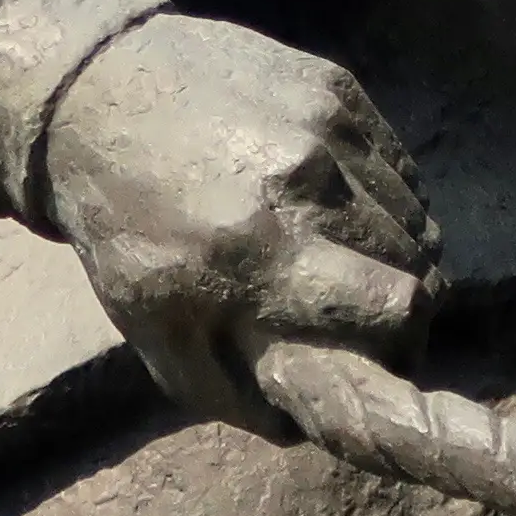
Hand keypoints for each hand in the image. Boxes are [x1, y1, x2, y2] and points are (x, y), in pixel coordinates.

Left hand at [32, 13, 431, 432]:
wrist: (95, 92)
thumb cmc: (123, 228)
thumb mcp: (153, 329)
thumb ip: (231, 391)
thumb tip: (306, 429)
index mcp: (259, 254)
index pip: (399, 305)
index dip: (403, 340)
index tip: (385, 352)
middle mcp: (302, 183)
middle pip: (420, 261)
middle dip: (406, 298)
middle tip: (367, 309)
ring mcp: (323, 126)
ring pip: (415, 212)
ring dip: (394, 248)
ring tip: (343, 256)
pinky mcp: (333, 86)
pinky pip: (395, 165)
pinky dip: (381, 197)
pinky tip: (332, 205)